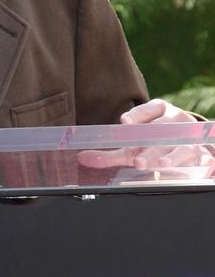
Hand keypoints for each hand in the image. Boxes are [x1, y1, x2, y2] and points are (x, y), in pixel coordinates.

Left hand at [79, 99, 210, 171]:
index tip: (124, 122)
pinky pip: (190, 155)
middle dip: (146, 146)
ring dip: (162, 156)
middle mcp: (173, 119)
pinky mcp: (195, 150)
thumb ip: (108, 154)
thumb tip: (81, 158)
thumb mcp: (131, 146)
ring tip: (147, 164)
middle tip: (135, 159)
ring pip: (175, 145)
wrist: (186, 141)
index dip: (136, 116)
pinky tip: (168, 166)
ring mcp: (186, 135)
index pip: (147, 110)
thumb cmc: (151, 142)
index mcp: (158, 110)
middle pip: (159, 131)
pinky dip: (180, 160)